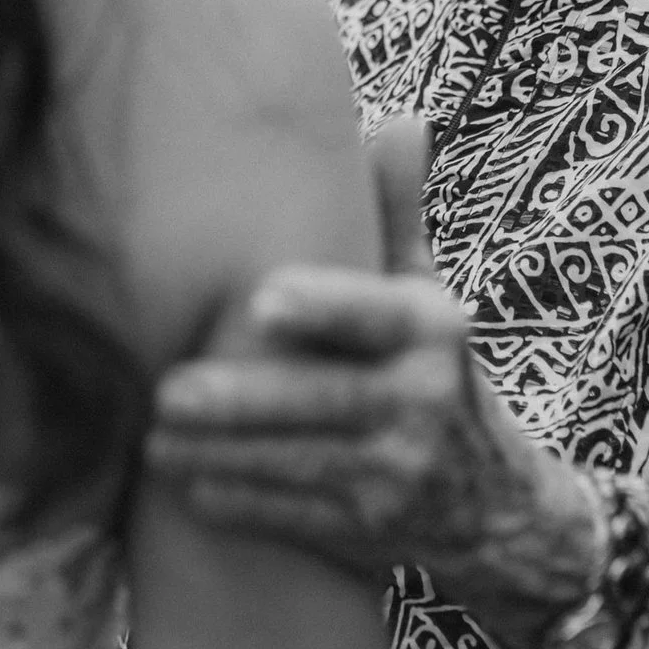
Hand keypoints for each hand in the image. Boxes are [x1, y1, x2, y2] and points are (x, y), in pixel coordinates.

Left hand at [143, 119, 604, 648]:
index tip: (259, 301)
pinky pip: (294, 515)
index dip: (322, 307)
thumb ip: (396, 212)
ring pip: (297, 465)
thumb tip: (405, 118)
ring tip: (154, 441)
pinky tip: (188, 488)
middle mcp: (423, 401)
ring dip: (220, 456)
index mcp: (432, 329)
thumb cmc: (430, 369)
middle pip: (323, 400)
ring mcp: (399, 474)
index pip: (373, 315)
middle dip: (241, 402)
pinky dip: (240, 503)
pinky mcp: (370, 531)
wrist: (495, 505)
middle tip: (165, 392)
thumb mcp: (424, 294)